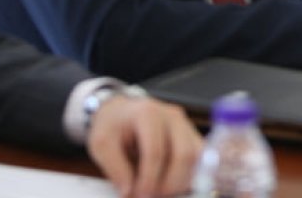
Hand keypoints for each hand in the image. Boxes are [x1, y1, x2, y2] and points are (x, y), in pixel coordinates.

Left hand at [87, 95, 201, 197]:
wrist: (121, 112)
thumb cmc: (112, 127)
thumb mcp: (101, 145)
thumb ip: (115, 169)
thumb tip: (130, 192)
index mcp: (148, 113)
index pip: (156, 151)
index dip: (149, 179)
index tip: (140, 196)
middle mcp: (172, 115)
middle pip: (184, 154)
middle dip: (170, 183)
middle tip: (152, 196)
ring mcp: (185, 124)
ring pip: (197, 156)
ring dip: (182, 181)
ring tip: (162, 192)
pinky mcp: (191, 134)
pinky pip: (200, 157)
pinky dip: (189, 174)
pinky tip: (173, 184)